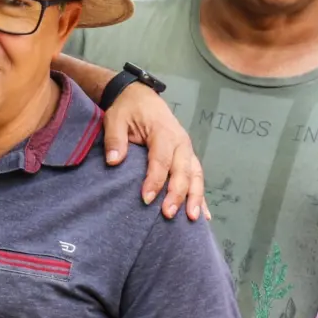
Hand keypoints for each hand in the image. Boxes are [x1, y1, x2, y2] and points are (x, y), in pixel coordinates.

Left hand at [106, 81, 204, 221]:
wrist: (140, 97)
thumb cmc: (128, 110)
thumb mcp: (115, 119)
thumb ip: (115, 140)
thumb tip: (113, 160)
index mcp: (163, 132)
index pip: (161, 160)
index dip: (155, 180)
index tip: (146, 199)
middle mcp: (180, 142)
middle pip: (183, 171)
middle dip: (177, 194)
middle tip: (168, 214)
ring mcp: (186, 151)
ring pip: (195, 176)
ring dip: (195, 197)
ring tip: (192, 219)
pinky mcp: (187, 158)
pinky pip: (197, 178)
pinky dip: (201, 196)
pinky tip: (205, 215)